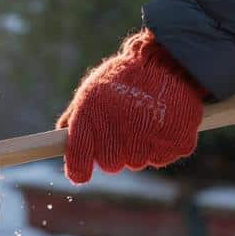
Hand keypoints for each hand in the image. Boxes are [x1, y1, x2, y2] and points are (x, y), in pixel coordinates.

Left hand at [57, 29, 206, 183]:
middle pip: (110, 165)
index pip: (79, 158)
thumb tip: (59, 143)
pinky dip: (162, 145)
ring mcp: (149, 136)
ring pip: (137, 162)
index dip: (78, 170)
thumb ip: (74, 119)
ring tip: (144, 120)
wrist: (165, 61)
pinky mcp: (176, 140)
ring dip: (140, 148)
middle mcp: (119, 128)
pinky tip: (162, 122)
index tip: (81, 174)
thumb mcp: (91, 91)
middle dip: (114, 153)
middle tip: (123, 131)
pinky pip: (162, 158)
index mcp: (92, 114)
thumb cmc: (122, 78)